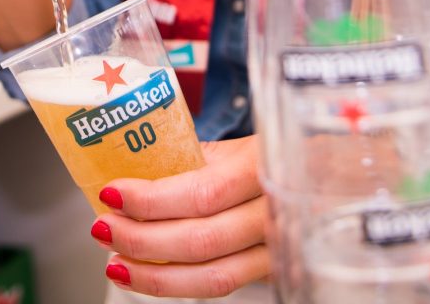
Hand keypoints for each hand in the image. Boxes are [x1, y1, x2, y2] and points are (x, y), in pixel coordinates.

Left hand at [92, 136, 271, 297]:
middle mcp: (273, 212)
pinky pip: (221, 284)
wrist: (326, 177)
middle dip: (140, 240)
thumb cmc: (275, 156)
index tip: (110, 193)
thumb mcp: (237, 145)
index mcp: (260, 166)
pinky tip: (149, 275)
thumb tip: (130, 169)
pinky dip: (178, 283)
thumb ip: (192, 160)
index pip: (200, 193)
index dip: (150, 201)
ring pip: (211, 276)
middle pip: (200, 241)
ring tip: (116, 264)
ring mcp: (276, 248)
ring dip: (154, 275)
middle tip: (103, 228)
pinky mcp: (271, 271)